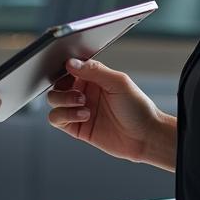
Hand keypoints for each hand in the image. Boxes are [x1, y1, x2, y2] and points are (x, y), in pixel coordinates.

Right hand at [46, 58, 172, 166]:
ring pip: (54, 100)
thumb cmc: (137, 107)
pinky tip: (83, 116)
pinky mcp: (77, 127)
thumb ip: (94, 71)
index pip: (69, 68)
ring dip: (64, 101)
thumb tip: (71, 63)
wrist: (145, 136)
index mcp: (93, 77)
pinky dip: (64, 115)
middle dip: (63, 87)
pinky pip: (56, 119)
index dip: (64, 68)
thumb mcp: (118, 82)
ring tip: (84, 105)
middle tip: (80, 94)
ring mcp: (78, 109)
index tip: (67, 70)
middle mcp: (83, 91)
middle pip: (57, 84)